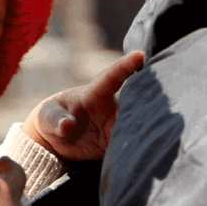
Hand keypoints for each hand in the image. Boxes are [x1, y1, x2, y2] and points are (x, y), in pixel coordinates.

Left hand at [22, 50, 143, 161]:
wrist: (54, 141)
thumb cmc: (50, 117)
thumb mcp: (46, 115)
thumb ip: (56, 118)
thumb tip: (68, 126)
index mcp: (93, 94)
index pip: (112, 76)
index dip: (126, 65)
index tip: (140, 54)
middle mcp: (110, 108)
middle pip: (133, 101)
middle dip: (148, 102)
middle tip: (160, 104)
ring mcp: (115, 125)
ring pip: (136, 124)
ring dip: (144, 128)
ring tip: (155, 133)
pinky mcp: (116, 143)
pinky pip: (130, 144)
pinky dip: (138, 148)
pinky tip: (146, 151)